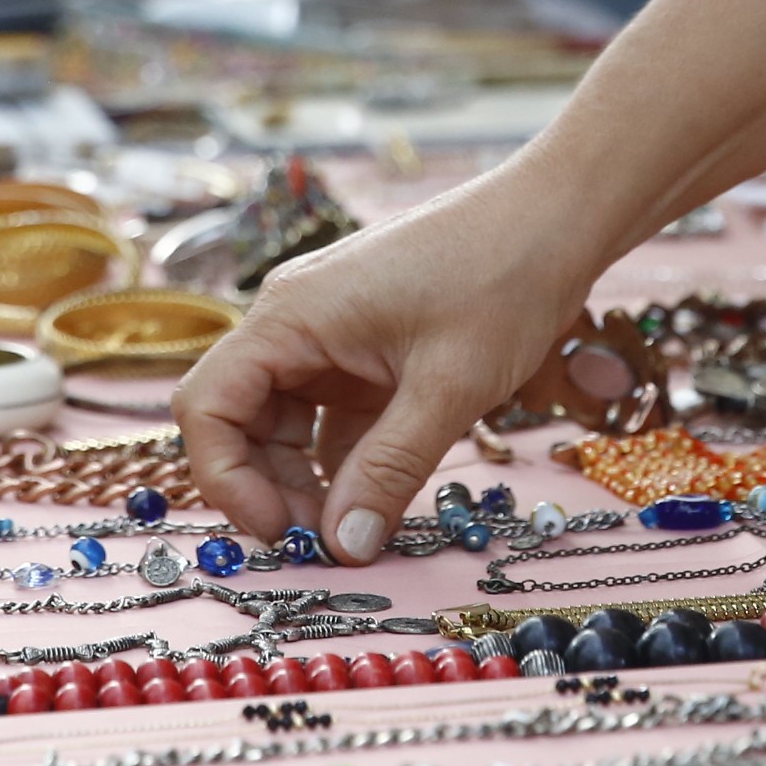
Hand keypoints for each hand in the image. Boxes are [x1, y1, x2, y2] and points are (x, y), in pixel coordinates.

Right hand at [169, 172, 608, 561]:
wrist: (557, 217)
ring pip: (287, 423)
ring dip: (311, 478)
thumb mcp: (448, 387)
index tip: (281, 532)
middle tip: (332, 541)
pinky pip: (333, 413)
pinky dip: (349, 457)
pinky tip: (385, 491)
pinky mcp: (365, 346)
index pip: (207, 407)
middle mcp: (295, 320)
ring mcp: (330, 332)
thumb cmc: (503, 279)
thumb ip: (388, 470)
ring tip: (361, 523)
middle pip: (242, 421)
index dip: (226, 479)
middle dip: (273, 488)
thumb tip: (343, 548)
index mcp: (291, 316)